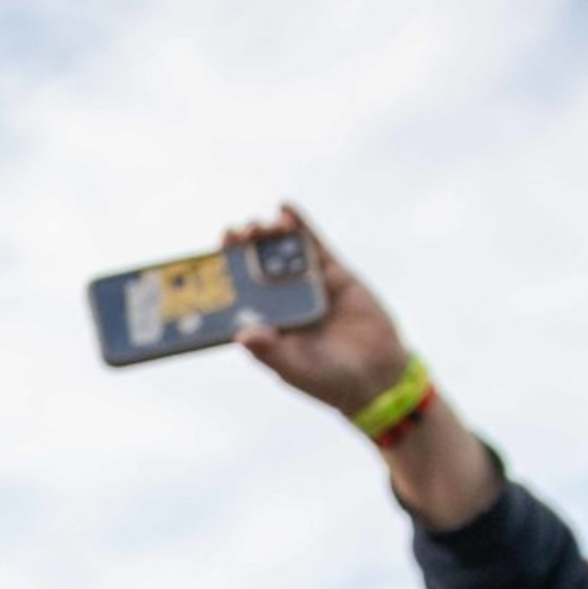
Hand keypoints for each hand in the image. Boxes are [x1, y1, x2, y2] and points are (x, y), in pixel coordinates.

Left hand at [227, 207, 410, 416]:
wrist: (378, 376)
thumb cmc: (329, 379)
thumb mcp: (297, 368)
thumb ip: (272, 352)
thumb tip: (242, 336)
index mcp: (264, 325)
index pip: (236, 296)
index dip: (222, 277)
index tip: (209, 260)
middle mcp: (280, 302)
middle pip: (254, 268)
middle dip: (241, 249)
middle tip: (234, 234)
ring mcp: (306, 286)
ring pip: (281, 253)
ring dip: (267, 235)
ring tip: (258, 226)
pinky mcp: (332, 275)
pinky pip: (314, 246)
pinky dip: (300, 226)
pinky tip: (285, 209)